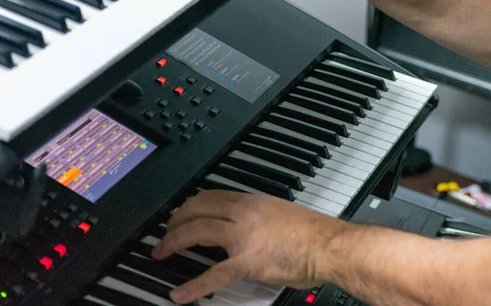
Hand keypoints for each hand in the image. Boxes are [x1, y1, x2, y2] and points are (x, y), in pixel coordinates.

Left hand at [151, 190, 348, 303]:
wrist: (328, 245)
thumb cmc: (310, 232)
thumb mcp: (277, 211)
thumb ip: (254, 214)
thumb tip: (239, 221)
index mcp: (250, 202)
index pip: (210, 196)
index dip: (189, 205)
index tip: (181, 213)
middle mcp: (242, 214)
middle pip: (197, 209)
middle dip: (175, 221)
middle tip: (165, 232)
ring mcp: (243, 237)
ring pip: (198, 232)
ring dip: (174, 241)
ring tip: (162, 251)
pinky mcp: (248, 262)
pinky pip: (215, 274)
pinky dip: (194, 285)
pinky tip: (180, 294)